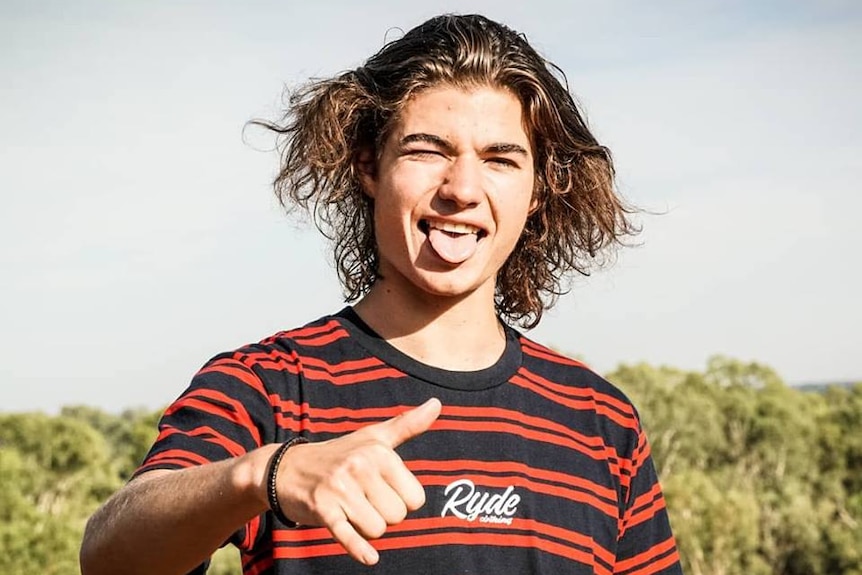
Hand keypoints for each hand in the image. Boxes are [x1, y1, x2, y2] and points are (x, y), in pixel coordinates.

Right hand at [275, 398, 441, 564]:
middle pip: (397, 516)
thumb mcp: (374, 437)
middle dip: (383, 515)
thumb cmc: (340, 454)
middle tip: (364, 500)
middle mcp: (361, 466)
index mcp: (379, 451)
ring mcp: (341, 489)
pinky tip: (369, 557)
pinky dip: (360, 550)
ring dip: (366, 528)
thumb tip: (437, 404)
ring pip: (377, 530)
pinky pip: (350, 537)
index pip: (415, 498)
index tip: (383, 490)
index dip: (401, 500)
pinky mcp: (324, 510)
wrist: (287, 468)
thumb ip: (407, 424)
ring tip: (351, 510)